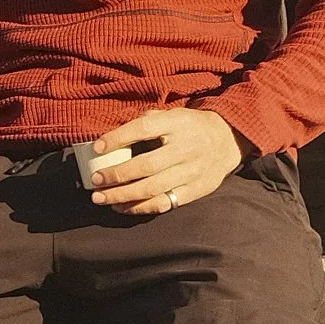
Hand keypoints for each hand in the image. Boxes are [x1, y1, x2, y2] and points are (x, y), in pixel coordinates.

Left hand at [81, 107, 245, 217]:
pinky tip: (122, 207)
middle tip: (95, 181)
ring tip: (101, 198)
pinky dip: (140, 207)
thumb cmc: (190, 127)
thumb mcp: (173, 115)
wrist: (228, 140)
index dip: (118, 138)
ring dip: (123, 196)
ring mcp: (193, 172)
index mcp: (178, 124)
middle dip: (117, 175)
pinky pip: (164, 203)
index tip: (97, 147)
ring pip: (153, 188)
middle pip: (146, 165)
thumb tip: (112, 137)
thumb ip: (147, 121)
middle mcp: (187, 148)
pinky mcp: (196, 190)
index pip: (144, 128)